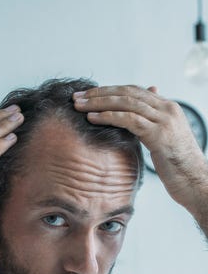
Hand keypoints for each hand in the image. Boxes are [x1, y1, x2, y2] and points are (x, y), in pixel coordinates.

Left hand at [73, 85, 207, 214]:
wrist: (197, 183)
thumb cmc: (177, 165)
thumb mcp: (162, 139)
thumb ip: (150, 123)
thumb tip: (136, 115)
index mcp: (167, 108)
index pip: (132, 91)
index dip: (108, 91)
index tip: (87, 94)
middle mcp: (167, 109)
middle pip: (127, 92)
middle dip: (99, 93)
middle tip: (77, 96)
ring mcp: (164, 120)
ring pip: (126, 103)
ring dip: (99, 102)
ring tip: (79, 105)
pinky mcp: (160, 134)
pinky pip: (129, 120)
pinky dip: (108, 116)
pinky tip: (92, 118)